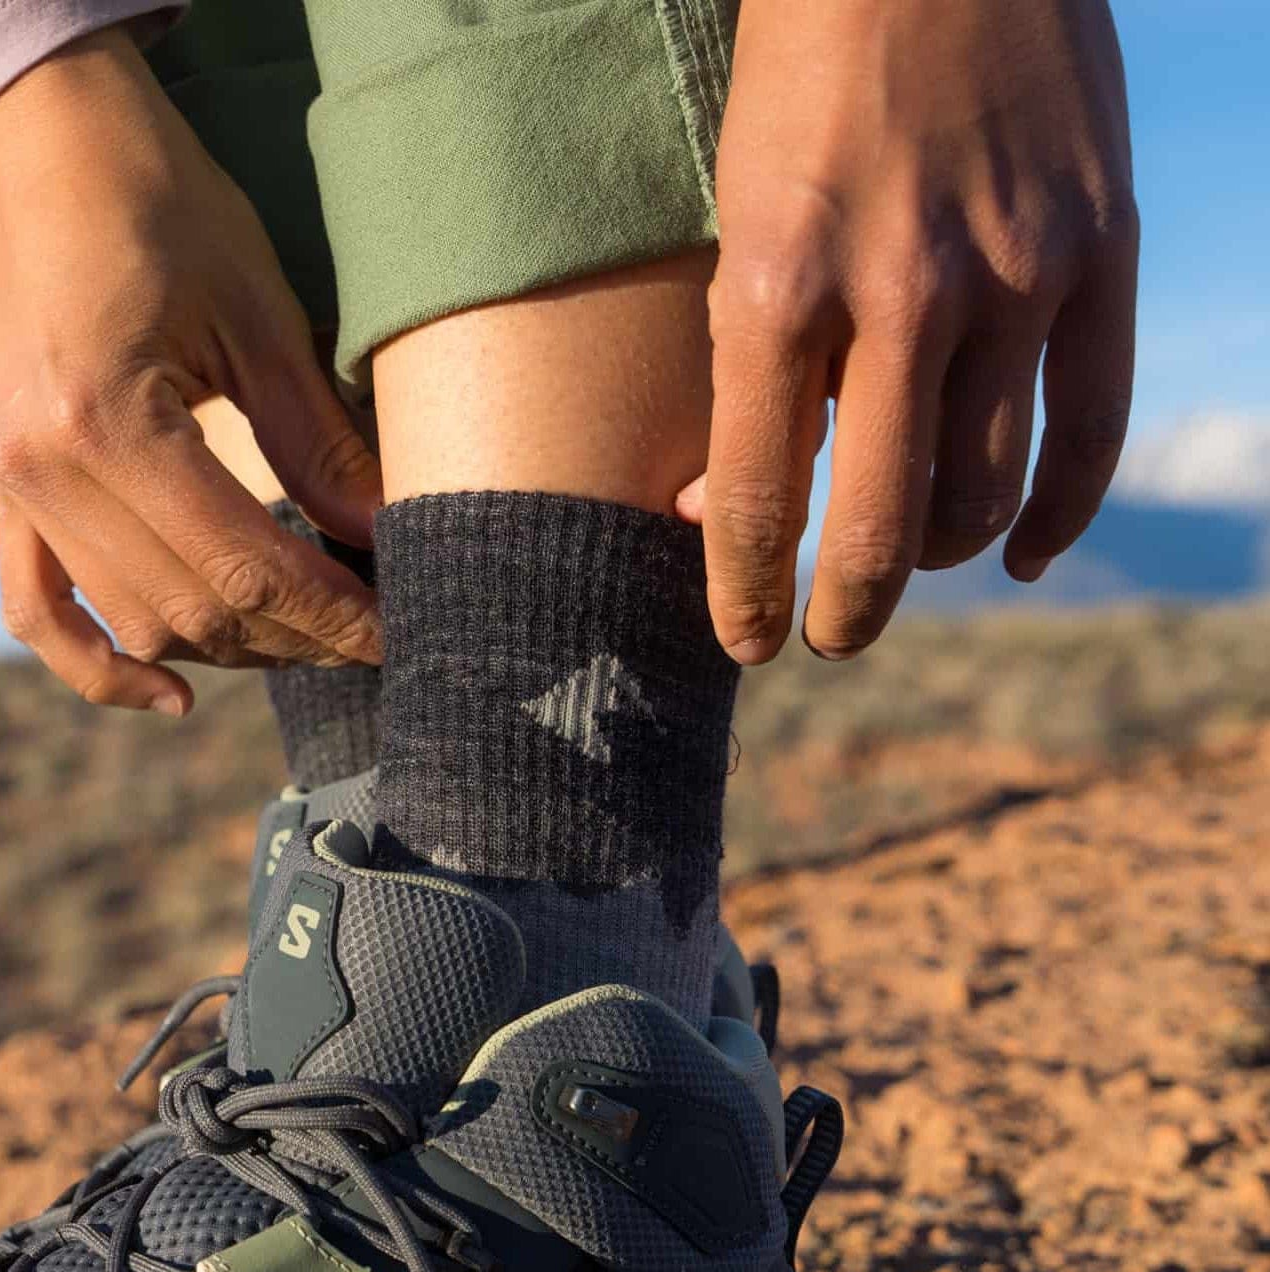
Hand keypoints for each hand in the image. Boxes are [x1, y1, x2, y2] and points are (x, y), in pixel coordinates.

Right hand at [0, 30, 381, 713]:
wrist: (48, 142)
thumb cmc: (163, 204)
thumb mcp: (259, 315)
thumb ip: (318, 442)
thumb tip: (386, 540)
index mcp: (107, 422)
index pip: (244, 565)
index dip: (331, 615)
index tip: (399, 634)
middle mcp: (46, 471)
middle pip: (191, 611)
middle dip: (294, 638)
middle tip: (372, 636)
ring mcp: (14, 486)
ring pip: (134, 622)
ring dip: (227, 646)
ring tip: (304, 635)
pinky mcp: (4, 486)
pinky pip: (37, 612)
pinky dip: (101, 667)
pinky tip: (172, 697)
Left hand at [681, 0, 1138, 661]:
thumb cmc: (804, 83)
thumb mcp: (735, 222)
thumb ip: (741, 366)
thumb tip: (718, 506)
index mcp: (778, 288)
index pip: (758, 501)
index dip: (748, 597)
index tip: (747, 643)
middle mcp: (900, 297)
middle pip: (876, 527)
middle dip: (844, 612)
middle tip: (825, 638)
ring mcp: (1014, 276)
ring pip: (982, 497)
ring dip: (933, 558)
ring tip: (900, 559)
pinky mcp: (1099, 251)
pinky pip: (1090, 431)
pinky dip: (1059, 516)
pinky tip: (1024, 556)